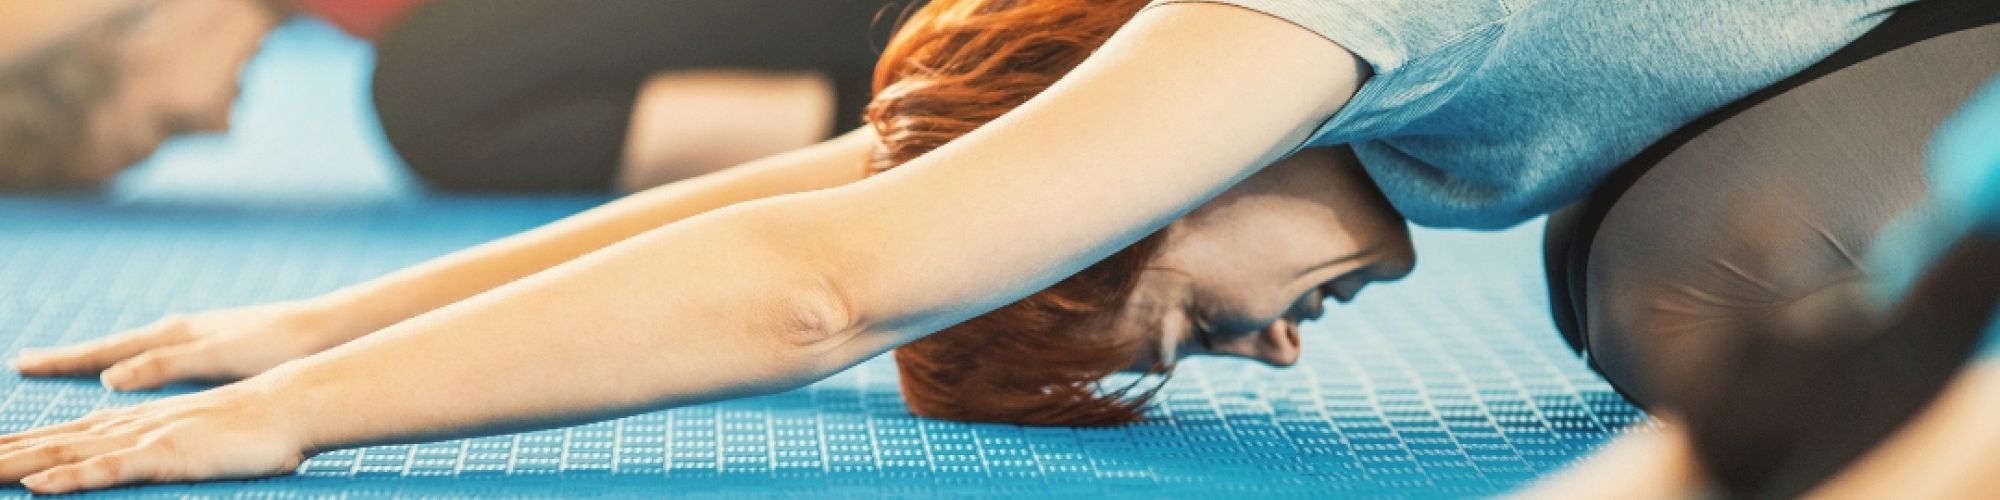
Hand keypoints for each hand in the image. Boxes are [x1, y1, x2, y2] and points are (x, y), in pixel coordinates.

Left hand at [0, 382, 309, 493]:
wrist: (292, 402)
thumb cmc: (255, 425)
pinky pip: (110, 468)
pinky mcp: (166, 453)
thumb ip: (165, 446)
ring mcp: (145, 437)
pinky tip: (39, 485)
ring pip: (67, 453)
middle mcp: (129, 425)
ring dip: (17, 463)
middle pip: (51, 441)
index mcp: (135, 422)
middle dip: (4, 452)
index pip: (65, 435)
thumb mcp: (199, 437)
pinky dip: (72, 476)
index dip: (21, 445)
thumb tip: (141, 460)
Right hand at [11, 301, 356, 390]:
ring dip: (99, 356)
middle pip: (112, 345)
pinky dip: (136, 357)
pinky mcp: (216, 342)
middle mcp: (179, 332)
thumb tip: (110, 378)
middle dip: (70, 357)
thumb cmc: (276, 346)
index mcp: (175, 336)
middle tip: (26, 362)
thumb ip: (166, 365)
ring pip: (134, 346)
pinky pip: (160, 350)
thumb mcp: (218, 357)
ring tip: (69, 363)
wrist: (323, 331)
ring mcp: (197, 335)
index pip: (106, 350)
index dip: (66, 361)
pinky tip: (136, 364)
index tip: (24, 363)